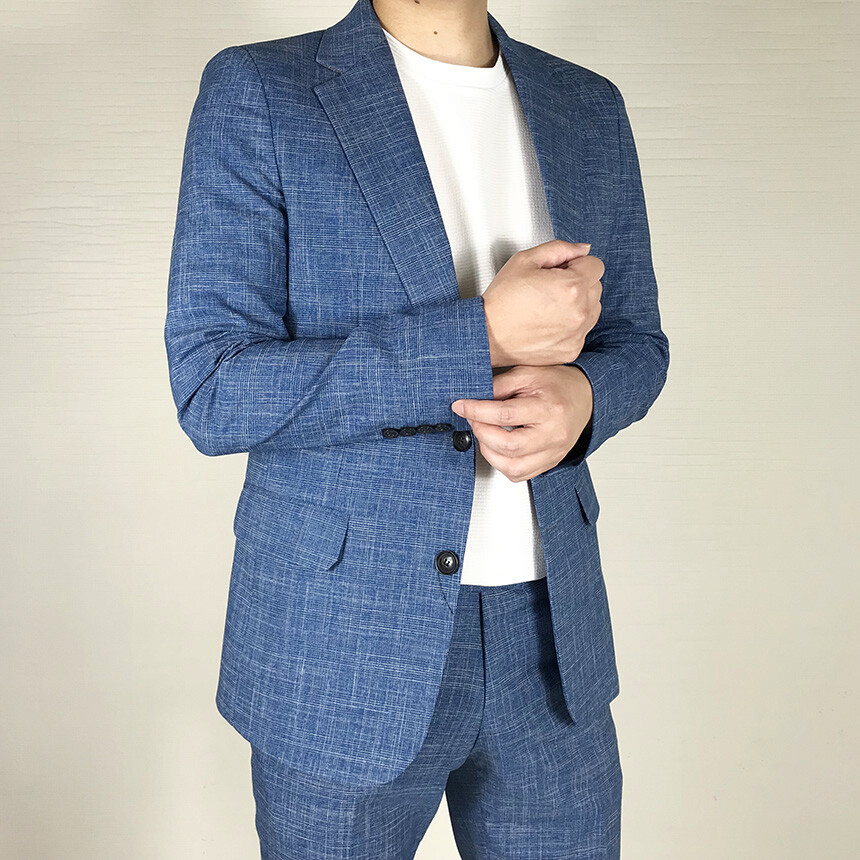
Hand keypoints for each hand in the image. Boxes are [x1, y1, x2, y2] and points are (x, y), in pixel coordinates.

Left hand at [451, 364, 592, 481]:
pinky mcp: (549, 463)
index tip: (461, 406)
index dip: (477, 411)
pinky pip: (520, 475)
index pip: (505, 415)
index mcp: (549, 409)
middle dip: (482, 433)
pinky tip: (497, 448)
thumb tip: (474, 397)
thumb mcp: (528, 374)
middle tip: (473, 419)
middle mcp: (553, 435)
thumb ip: (500, 385)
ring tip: (484, 434)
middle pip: (509, 446)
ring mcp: (553, 453)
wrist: (585, 398)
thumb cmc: (558, 385)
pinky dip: (502, 464)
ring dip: (489, 452)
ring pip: (514, 468)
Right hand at [481, 239, 602, 366]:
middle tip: (551, 289)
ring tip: (550, 306)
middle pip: (596, 287)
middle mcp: (580, 312)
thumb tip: (582, 249)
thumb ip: (559, 249)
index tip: (560, 271)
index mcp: (572, 286)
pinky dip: (571, 326)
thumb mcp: (525, 260)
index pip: (596, 265)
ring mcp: (577, 334)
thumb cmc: (502, 300)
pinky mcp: (572, 350)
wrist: (488, 335)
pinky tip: (549, 323)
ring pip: (593, 309)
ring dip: (579, 304)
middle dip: (579, 283)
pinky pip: (582, 331)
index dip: (576, 264)